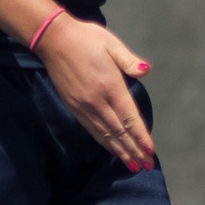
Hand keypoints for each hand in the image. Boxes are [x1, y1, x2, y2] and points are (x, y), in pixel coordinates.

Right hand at [33, 12, 156, 170]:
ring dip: (120, 151)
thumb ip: (129, 61)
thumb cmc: (87, 38)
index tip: (150, 151)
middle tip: (146, 165)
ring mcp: (84, 107)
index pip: (129, 118)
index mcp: (110, 86)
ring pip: (105, 135)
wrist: (55, 40)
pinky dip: (104, 142)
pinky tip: (111, 149)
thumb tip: (147, 71)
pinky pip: (92, 130)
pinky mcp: (74, 107)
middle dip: (133, 150)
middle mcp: (98, 101)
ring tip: (132, 164)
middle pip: (119, 131)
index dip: (141, 136)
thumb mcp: (111, 44)